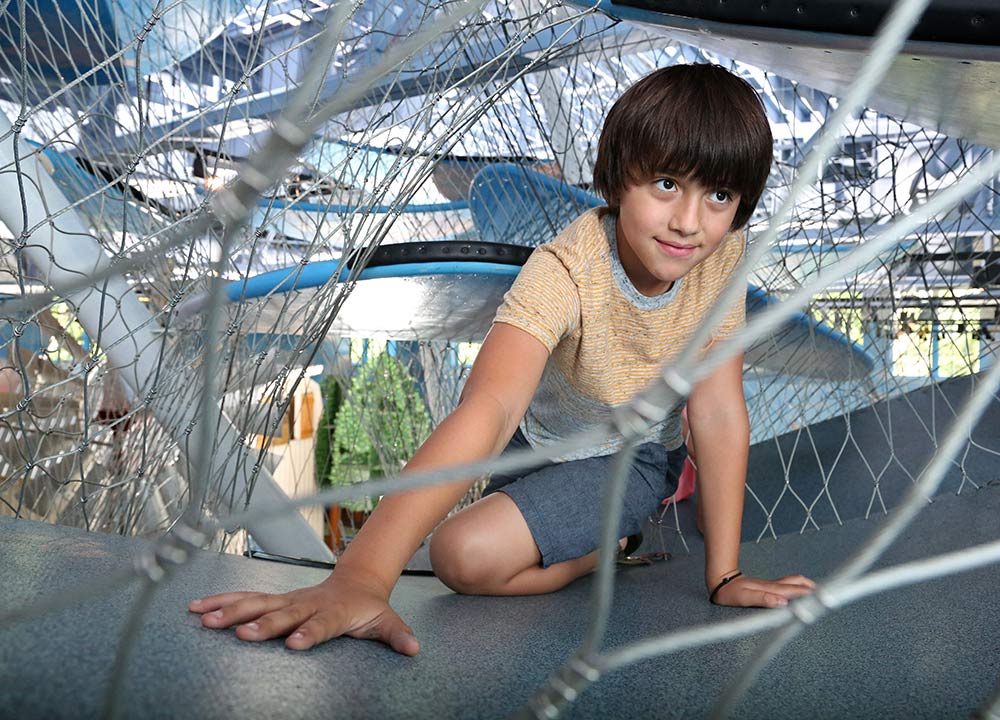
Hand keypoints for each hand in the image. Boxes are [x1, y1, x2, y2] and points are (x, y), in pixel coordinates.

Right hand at [188, 574, 419, 654]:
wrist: (355, 582)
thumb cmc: (368, 607)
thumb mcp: (386, 621)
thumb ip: (396, 635)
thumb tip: (414, 648)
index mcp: (332, 612)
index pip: (320, 624)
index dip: (308, 633)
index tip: (295, 644)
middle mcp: (306, 604)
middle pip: (282, 614)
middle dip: (262, 624)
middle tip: (241, 635)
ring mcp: (287, 600)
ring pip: (257, 603)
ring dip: (231, 611)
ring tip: (205, 619)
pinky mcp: (273, 599)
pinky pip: (244, 599)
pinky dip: (221, 601)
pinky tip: (197, 608)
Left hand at [709, 573, 814, 608]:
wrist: (720, 580)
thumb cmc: (730, 592)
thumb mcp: (744, 598)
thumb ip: (763, 599)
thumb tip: (782, 602)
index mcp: (770, 590)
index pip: (793, 592)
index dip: (808, 595)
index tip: (822, 598)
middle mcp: (773, 586)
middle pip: (796, 585)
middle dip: (812, 589)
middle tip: (829, 593)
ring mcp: (770, 585)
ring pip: (792, 582)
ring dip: (805, 585)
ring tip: (818, 589)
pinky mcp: (767, 587)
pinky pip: (786, 584)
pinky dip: (797, 585)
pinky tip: (800, 587)